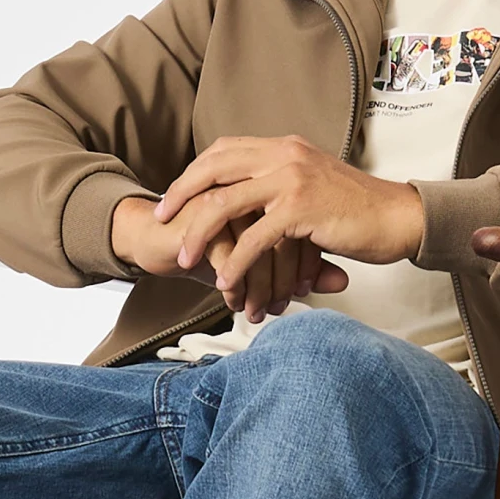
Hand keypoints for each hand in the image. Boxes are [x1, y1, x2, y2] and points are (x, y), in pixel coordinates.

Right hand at [111, 193, 326, 320]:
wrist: (159, 239)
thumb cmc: (214, 247)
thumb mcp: (262, 259)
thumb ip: (303, 264)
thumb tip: (340, 281)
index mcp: (277, 186)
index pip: (307, 228)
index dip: (307, 266)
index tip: (301, 294)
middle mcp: (255, 186)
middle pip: (287, 237)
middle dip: (284, 280)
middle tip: (278, 308)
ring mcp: (229, 196)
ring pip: (259, 246)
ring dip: (259, 285)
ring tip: (256, 311)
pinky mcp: (201, 212)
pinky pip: (227, 252)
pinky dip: (234, 281)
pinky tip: (234, 300)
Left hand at [153, 134, 424, 298]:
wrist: (399, 217)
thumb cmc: (357, 211)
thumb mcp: (312, 187)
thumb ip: (278, 188)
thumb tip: (248, 205)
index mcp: (284, 147)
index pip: (223, 150)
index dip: (193, 173)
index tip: (173, 198)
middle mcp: (284, 155)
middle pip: (213, 169)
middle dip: (180, 196)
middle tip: (160, 220)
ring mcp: (292, 179)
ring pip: (224, 204)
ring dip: (199, 235)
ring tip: (185, 259)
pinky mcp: (301, 208)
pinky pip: (253, 239)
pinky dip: (235, 263)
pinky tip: (225, 281)